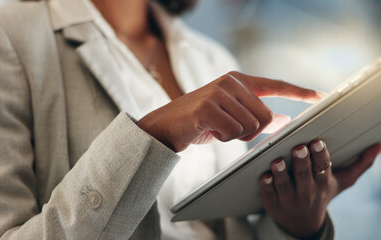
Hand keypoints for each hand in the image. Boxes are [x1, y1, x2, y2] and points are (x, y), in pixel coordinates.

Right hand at [137, 71, 322, 151]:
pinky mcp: (208, 108)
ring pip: (251, 126)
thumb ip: (256, 116)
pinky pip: (234, 132)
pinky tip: (208, 131)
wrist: (164, 127)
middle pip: (265, 116)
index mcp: (237, 81)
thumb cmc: (199, 123)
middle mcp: (229, 82)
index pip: (274, 84)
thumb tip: (283, 121)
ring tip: (216, 129)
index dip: (299, 92)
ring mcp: (218, 93)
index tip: (320, 96)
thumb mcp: (230, 117)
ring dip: (235, 136)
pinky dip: (224, 139)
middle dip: (251, 131)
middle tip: (228, 130)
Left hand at [259, 140, 380, 237]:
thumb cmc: (321, 193)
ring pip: (284, 185)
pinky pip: (269, 194)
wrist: (303, 223)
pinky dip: (266, 185)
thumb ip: (359, 164)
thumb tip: (378, 145)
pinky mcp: (272, 203)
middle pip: (304, 175)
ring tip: (277, 161)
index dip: (319, 155)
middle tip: (298, 148)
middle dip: (301, 161)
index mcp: (323, 183)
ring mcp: (288, 199)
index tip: (316, 142)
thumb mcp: (342, 181)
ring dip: (281, 173)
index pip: (322, 168)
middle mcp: (306, 192)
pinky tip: (264, 176)